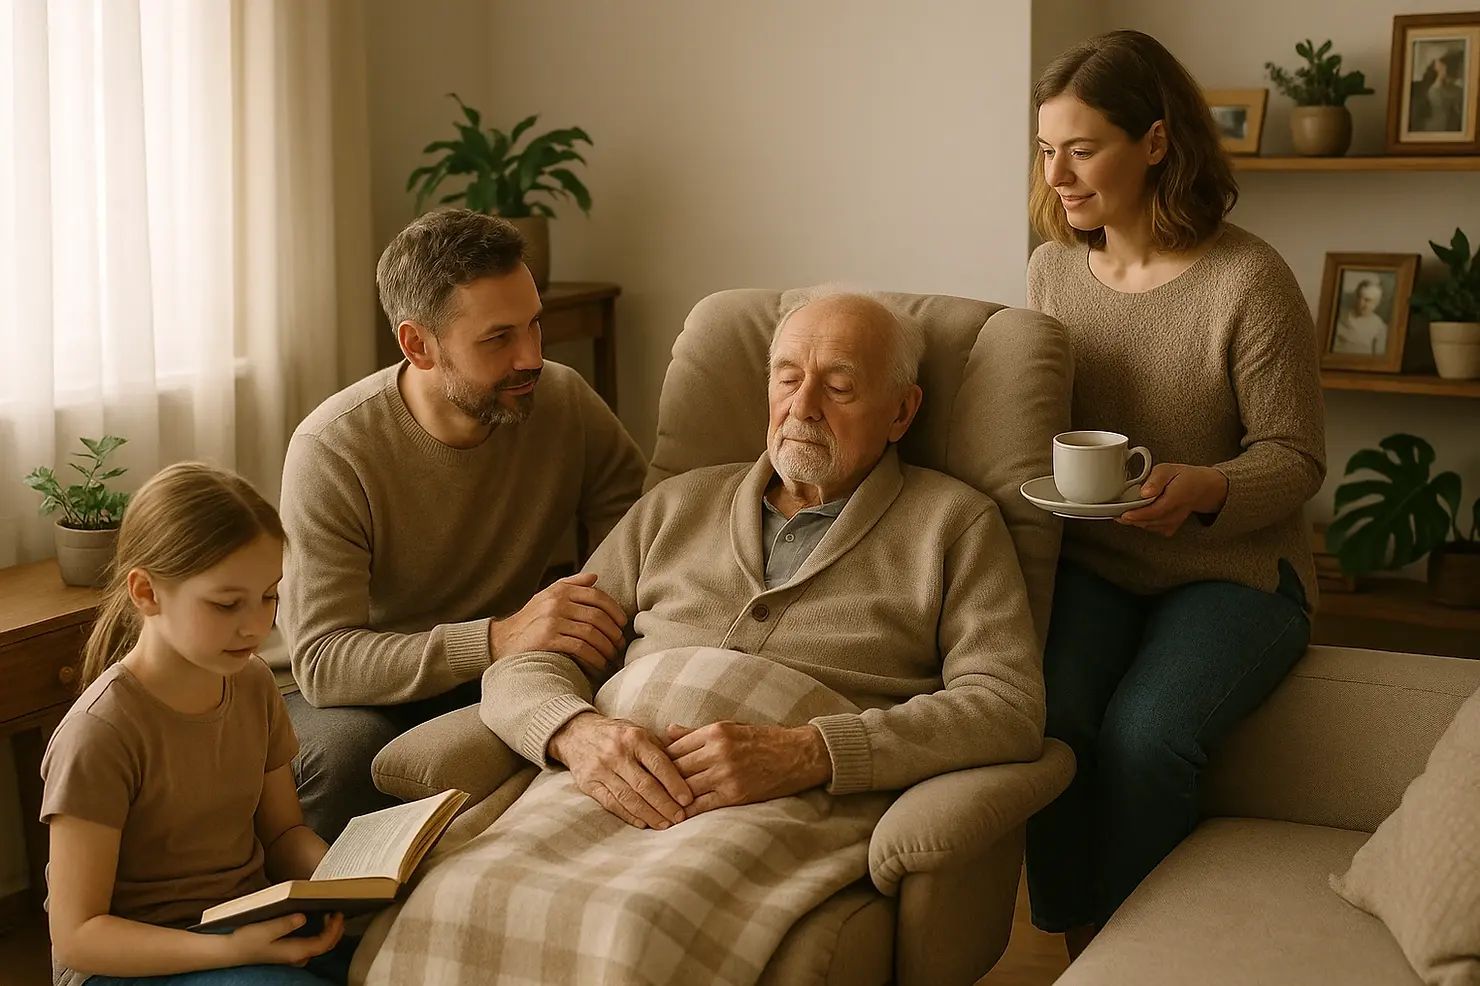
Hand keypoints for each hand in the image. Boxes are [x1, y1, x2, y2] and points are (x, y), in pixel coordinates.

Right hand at [226, 912, 343, 966]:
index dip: (335, 928)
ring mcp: (294, 955)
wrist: (232, 951)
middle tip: (338, 910)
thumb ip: (285, 923)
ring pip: (321, 945)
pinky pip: (312, 943)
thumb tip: (303, 917)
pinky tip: (319, 920)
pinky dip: (321, 932)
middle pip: (326, 945)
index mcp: (295, 952)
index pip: (324, 943)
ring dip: (330, 931)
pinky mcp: (290, 950)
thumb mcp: (266, 929)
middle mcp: (298, 956)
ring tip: (331, 913)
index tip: (338, 912)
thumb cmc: (247, 940)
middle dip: (336, 929)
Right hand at [490, 572, 626, 672]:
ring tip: (611, 657)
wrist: (502, 641)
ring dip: (606, 647)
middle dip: (613, 632)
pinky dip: (593, 657)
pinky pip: (580, 648)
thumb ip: (570, 584)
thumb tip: (594, 576)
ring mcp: (551, 620)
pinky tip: (598, 664)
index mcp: (560, 590)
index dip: (614, 610)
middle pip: (597, 616)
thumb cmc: (530, 620)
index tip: (622, 623)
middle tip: (619, 644)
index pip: (596, 596)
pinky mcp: (547, 639)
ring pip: (591, 632)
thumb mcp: (546, 596)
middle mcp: (557, 602)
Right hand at [548, 712, 692, 828]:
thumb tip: (688, 768)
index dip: (675, 783)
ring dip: (649, 814)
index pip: (659, 763)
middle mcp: (617, 753)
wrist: (577, 733)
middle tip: (680, 817)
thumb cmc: (618, 735)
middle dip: (665, 804)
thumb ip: (661, 749)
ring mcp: (601, 769)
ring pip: (629, 797)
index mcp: (635, 738)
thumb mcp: (639, 732)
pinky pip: (611, 803)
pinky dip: (628, 815)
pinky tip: (643, 823)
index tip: (688, 799)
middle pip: (645, 784)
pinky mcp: (589, 783)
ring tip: (665, 824)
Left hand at [664, 722, 831, 817]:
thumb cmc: (763, 739)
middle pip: (675, 768)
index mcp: (714, 732)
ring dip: (668, 799)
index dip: (658, 761)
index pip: (673, 748)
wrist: (798, 754)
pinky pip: (702, 806)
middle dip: (659, 782)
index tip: (648, 771)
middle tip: (643, 792)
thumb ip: (696, 732)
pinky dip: (686, 813)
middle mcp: (717, 751)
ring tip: (653, 808)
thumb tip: (667, 731)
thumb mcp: (730, 727)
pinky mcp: (735, 794)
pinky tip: (674, 818)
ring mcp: (726, 774)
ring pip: (685, 788)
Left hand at [1117, 464, 1227, 536]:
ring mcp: (1173, 522)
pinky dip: (1143, 523)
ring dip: (1136, 521)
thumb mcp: (1169, 469)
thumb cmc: (1184, 478)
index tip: (1124, 514)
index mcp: (1176, 498)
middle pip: (1149, 521)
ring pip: (1150, 526)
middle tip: (1117, 513)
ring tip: (1126, 512)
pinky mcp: (1170, 527)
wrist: (1202, 488)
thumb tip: (1145, 491)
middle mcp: (1175, 513)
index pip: (1155, 511)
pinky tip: (1138, 515)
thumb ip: (1156, 479)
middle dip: (1132, 519)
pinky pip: (1153, 528)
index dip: (1138, 515)